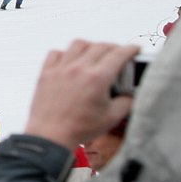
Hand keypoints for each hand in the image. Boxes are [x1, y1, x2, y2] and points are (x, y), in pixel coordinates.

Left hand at [24, 40, 139, 147]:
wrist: (51, 136)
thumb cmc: (78, 128)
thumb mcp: (112, 117)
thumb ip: (127, 102)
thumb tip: (130, 94)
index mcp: (97, 78)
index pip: (118, 54)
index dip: (130, 49)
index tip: (134, 49)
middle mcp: (78, 69)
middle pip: (100, 46)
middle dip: (114, 48)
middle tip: (118, 55)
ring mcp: (60, 69)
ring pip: (78, 45)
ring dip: (91, 46)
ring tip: (96, 54)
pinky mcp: (46, 74)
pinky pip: (56, 53)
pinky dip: (66, 53)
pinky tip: (71, 61)